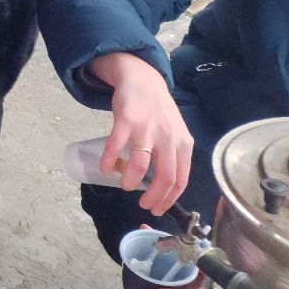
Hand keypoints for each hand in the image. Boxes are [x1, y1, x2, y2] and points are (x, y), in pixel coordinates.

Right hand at [88, 51, 193, 215]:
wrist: (142, 80)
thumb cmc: (159, 111)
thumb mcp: (175, 132)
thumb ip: (173, 154)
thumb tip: (164, 185)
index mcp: (183, 143)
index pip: (181, 179)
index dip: (169, 199)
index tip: (157, 208)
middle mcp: (168, 137)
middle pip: (164, 176)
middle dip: (152, 196)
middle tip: (142, 203)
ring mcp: (146, 128)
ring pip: (140, 164)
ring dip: (130, 181)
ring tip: (124, 185)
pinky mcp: (126, 119)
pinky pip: (115, 146)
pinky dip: (108, 161)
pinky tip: (105, 167)